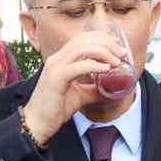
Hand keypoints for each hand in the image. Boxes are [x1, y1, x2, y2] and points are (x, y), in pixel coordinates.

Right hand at [20, 30, 128, 145]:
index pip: (82, 39)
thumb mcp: (80, 95)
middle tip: (122, 53)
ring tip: (116, 61)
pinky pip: (78, 66)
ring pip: (82, 49)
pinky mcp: (56, 78)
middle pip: (84, 40)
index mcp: (61, 59)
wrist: (38, 122)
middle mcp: (57, 58)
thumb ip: (93, 88)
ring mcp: (55, 67)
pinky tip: (106, 69)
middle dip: (106, 43)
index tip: (118, 45)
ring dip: (103, 52)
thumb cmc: (55, 108)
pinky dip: (94, 65)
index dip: (101, 38)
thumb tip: (111, 87)